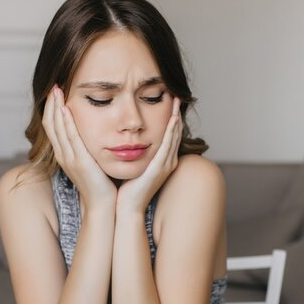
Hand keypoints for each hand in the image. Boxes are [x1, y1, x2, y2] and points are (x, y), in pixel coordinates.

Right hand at [42, 86, 115, 208]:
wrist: (103, 205)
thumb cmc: (101, 184)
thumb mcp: (90, 162)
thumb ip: (87, 148)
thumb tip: (91, 133)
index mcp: (64, 155)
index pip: (52, 127)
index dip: (51, 109)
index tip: (55, 93)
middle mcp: (63, 155)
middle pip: (50, 124)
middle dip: (50, 104)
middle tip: (53, 85)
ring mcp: (69, 159)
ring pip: (57, 128)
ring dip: (56, 107)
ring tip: (57, 90)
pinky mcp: (79, 161)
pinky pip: (70, 137)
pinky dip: (66, 121)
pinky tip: (66, 108)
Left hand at [116, 97, 181, 213]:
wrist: (126, 207)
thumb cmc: (126, 189)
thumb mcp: (133, 166)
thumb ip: (133, 153)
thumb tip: (127, 140)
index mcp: (162, 162)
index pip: (169, 136)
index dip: (171, 120)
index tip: (169, 103)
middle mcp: (168, 162)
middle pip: (175, 133)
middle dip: (176, 114)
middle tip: (177, 96)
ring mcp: (166, 165)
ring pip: (174, 137)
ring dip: (176, 118)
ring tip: (176, 101)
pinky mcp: (160, 168)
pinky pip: (168, 146)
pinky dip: (171, 132)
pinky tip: (172, 119)